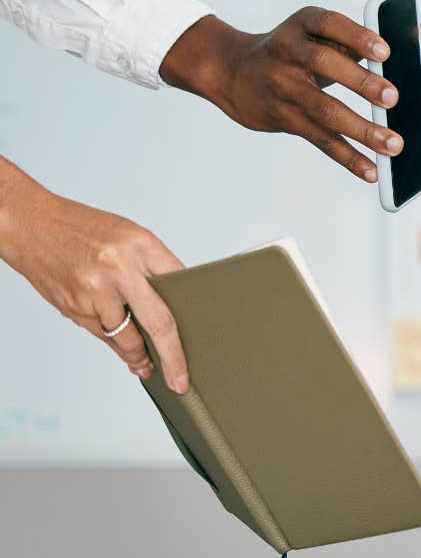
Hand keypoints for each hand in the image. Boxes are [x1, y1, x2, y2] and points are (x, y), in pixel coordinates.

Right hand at [0, 167, 187, 391]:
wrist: (31, 226)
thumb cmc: (84, 228)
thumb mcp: (130, 235)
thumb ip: (155, 264)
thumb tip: (178, 297)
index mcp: (138, 245)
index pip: (178, 286)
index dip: (192, 315)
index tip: (202, 336)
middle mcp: (117, 270)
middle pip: (157, 322)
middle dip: (171, 357)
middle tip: (180, 380)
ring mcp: (93, 293)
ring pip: (125, 337)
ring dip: (139, 356)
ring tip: (148, 367)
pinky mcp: (73, 309)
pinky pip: (102, 335)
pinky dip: (115, 346)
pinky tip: (126, 354)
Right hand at [159, 9, 420, 182]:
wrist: (235, 72)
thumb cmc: (301, 50)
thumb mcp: (329, 35)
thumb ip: (380, 37)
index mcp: (304, 24)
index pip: (329, 23)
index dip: (356, 36)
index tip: (386, 51)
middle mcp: (288, 52)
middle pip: (324, 64)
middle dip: (361, 81)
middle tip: (394, 97)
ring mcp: (282, 86)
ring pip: (323, 109)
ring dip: (361, 129)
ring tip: (394, 145)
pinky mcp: (282, 117)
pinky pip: (318, 139)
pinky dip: (347, 156)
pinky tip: (371, 170)